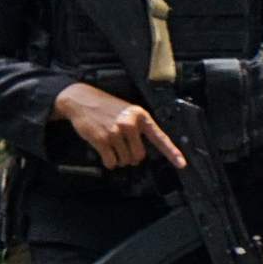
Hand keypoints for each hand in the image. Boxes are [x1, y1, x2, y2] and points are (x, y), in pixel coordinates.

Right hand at [52, 80, 184, 172]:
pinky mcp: (101, 139)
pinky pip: (111, 162)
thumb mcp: (127, 111)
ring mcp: (115, 132)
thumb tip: (141, 152)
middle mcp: (130, 124)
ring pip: (125, 160)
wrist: (81, 99)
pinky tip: (105, 154)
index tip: (181, 164)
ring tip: (112, 148)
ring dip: (119, 160)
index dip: (172, 153)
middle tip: (123, 149)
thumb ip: (138, 128)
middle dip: (131, 157)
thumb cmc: (105, 107)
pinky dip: (109, 162)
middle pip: (139, 155)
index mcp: (140, 116)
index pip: (160, 138)